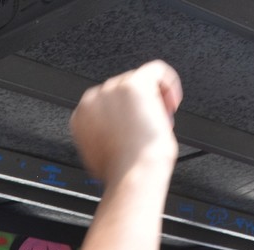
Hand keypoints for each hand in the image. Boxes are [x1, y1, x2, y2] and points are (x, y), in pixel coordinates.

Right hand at [70, 60, 181, 183]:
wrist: (133, 174)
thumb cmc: (122, 172)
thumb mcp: (102, 155)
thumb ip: (105, 135)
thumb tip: (118, 130)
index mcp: (81, 117)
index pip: (107, 103)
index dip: (126, 114)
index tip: (138, 126)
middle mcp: (92, 100)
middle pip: (122, 90)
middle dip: (141, 105)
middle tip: (152, 126)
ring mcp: (111, 90)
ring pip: (139, 80)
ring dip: (154, 98)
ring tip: (161, 121)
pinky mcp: (133, 84)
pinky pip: (156, 70)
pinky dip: (168, 83)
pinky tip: (172, 102)